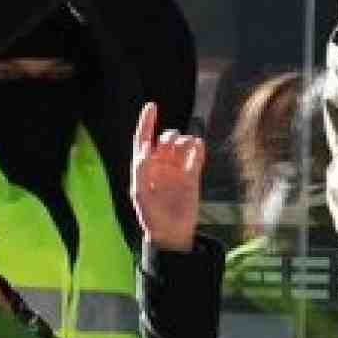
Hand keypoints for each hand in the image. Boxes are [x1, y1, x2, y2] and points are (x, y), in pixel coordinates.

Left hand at [129, 102, 205, 253]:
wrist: (171, 231)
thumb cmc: (150, 214)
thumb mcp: (140, 192)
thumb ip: (140, 169)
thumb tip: (145, 148)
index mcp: (143, 167)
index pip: (143, 138)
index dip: (147, 122)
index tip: (152, 106)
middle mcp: (160, 164)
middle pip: (165, 139)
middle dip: (168, 136)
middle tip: (170, 144)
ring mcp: (177, 168)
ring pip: (182, 143)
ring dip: (184, 140)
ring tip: (185, 147)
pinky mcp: (193, 174)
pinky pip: (196, 154)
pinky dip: (197, 147)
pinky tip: (196, 147)